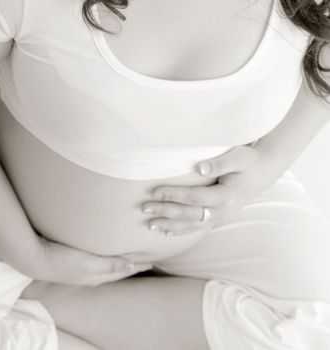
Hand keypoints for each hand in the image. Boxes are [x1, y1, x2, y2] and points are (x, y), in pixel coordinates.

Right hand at [30, 237, 152, 285]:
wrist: (34, 258)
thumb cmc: (61, 260)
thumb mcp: (87, 263)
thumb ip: (109, 265)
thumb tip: (131, 267)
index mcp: (97, 275)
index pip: (123, 271)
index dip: (138, 265)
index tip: (153, 260)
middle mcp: (93, 273)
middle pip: (118, 269)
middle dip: (134, 264)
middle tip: (148, 257)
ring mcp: (84, 267)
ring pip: (110, 264)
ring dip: (123, 260)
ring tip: (134, 254)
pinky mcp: (77, 259)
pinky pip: (100, 259)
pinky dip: (110, 256)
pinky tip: (110, 250)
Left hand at [141, 144, 279, 235]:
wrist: (262, 173)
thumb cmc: (248, 162)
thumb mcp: (238, 157)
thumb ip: (219, 163)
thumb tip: (200, 168)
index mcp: (226, 196)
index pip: (194, 198)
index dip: (174, 195)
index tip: (155, 191)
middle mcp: (222, 210)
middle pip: (189, 214)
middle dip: (165, 212)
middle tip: (144, 208)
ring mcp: (220, 216)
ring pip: (191, 225)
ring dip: (170, 226)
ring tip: (149, 225)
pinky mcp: (217, 216)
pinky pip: (197, 227)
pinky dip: (181, 231)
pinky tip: (166, 232)